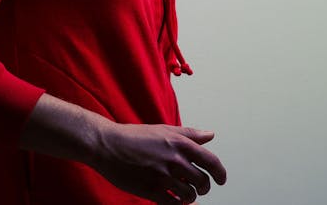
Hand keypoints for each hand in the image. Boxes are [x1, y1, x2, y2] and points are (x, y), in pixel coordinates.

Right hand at [87, 121, 226, 203]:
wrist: (105, 145)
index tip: (221, 179)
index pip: (211, 162)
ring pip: (190, 195)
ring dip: (189, 196)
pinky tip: (171, 198)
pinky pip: (174, 204)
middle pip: (202, 182)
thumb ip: (189, 134)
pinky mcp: (151, 190)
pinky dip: (176, 203)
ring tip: (182, 193)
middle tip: (198, 188)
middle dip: (203, 188)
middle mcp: (174, 159)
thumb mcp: (162, 130)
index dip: (220, 173)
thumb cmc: (132, 137)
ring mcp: (163, 176)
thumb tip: (210, 135)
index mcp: (179, 143)